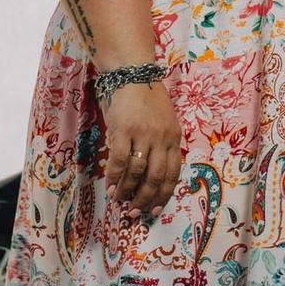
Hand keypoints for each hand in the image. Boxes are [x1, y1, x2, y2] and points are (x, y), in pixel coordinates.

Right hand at [102, 80, 183, 219]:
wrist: (131, 72)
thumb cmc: (146, 96)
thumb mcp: (164, 119)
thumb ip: (162, 143)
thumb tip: (151, 172)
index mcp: (174, 137)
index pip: (173, 173)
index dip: (164, 194)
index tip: (156, 209)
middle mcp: (162, 138)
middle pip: (156, 178)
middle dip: (145, 199)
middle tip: (135, 213)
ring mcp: (143, 135)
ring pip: (137, 173)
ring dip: (127, 191)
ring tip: (119, 202)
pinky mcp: (124, 130)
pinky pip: (120, 161)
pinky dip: (115, 177)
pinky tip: (110, 186)